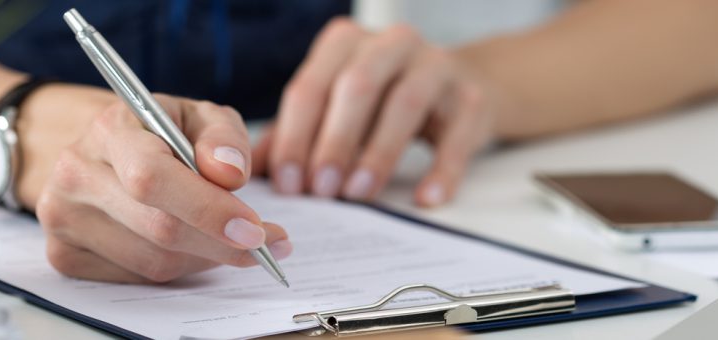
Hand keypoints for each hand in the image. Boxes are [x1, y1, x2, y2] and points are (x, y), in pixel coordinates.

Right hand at [35, 94, 291, 282]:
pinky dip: (178, 268)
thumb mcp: (200, 118)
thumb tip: (230, 174)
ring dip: (204, 257)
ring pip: (153, 261)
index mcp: (110, 129)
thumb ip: (223, 137)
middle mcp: (77, 173)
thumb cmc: (161, 132)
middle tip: (265, 244)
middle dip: (221, 242)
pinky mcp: (65, 254)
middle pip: (158, 228)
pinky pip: (138, 278)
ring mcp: (63, 217)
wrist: (105, 151)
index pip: (153, 177)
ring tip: (229, 239)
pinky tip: (191, 246)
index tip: (254, 229)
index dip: (208, 209)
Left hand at [253, 18, 495, 206]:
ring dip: (379, 152)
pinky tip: (425, 198)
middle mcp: (391, 44)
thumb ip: (293, 135)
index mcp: (346, 43)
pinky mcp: (472, 97)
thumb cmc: (384, 102)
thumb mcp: (335, 109)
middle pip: (356, 86)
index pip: (311, 85)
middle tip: (321, 190)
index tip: (289, 183)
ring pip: (405, 103)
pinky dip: (442, 169)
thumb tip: (246, 171)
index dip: (295, 135)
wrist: (460, 88)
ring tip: (359, 192)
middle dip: (334, 140)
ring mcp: (437, 65)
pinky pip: (457, 134)